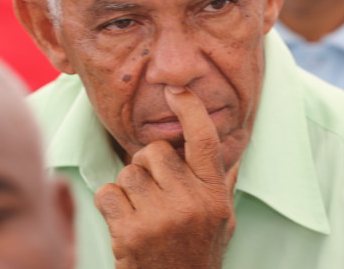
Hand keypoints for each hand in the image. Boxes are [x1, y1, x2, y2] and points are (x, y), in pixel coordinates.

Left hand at [95, 86, 239, 268]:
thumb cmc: (199, 253)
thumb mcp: (222, 220)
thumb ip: (223, 183)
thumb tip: (235, 151)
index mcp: (214, 194)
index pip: (204, 140)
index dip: (190, 109)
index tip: (176, 90)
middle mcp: (190, 203)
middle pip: (155, 151)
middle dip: (148, 163)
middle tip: (153, 188)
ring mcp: (160, 218)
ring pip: (128, 172)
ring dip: (129, 187)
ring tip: (141, 211)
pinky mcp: (130, 232)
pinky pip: (108, 193)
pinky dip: (111, 204)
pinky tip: (124, 222)